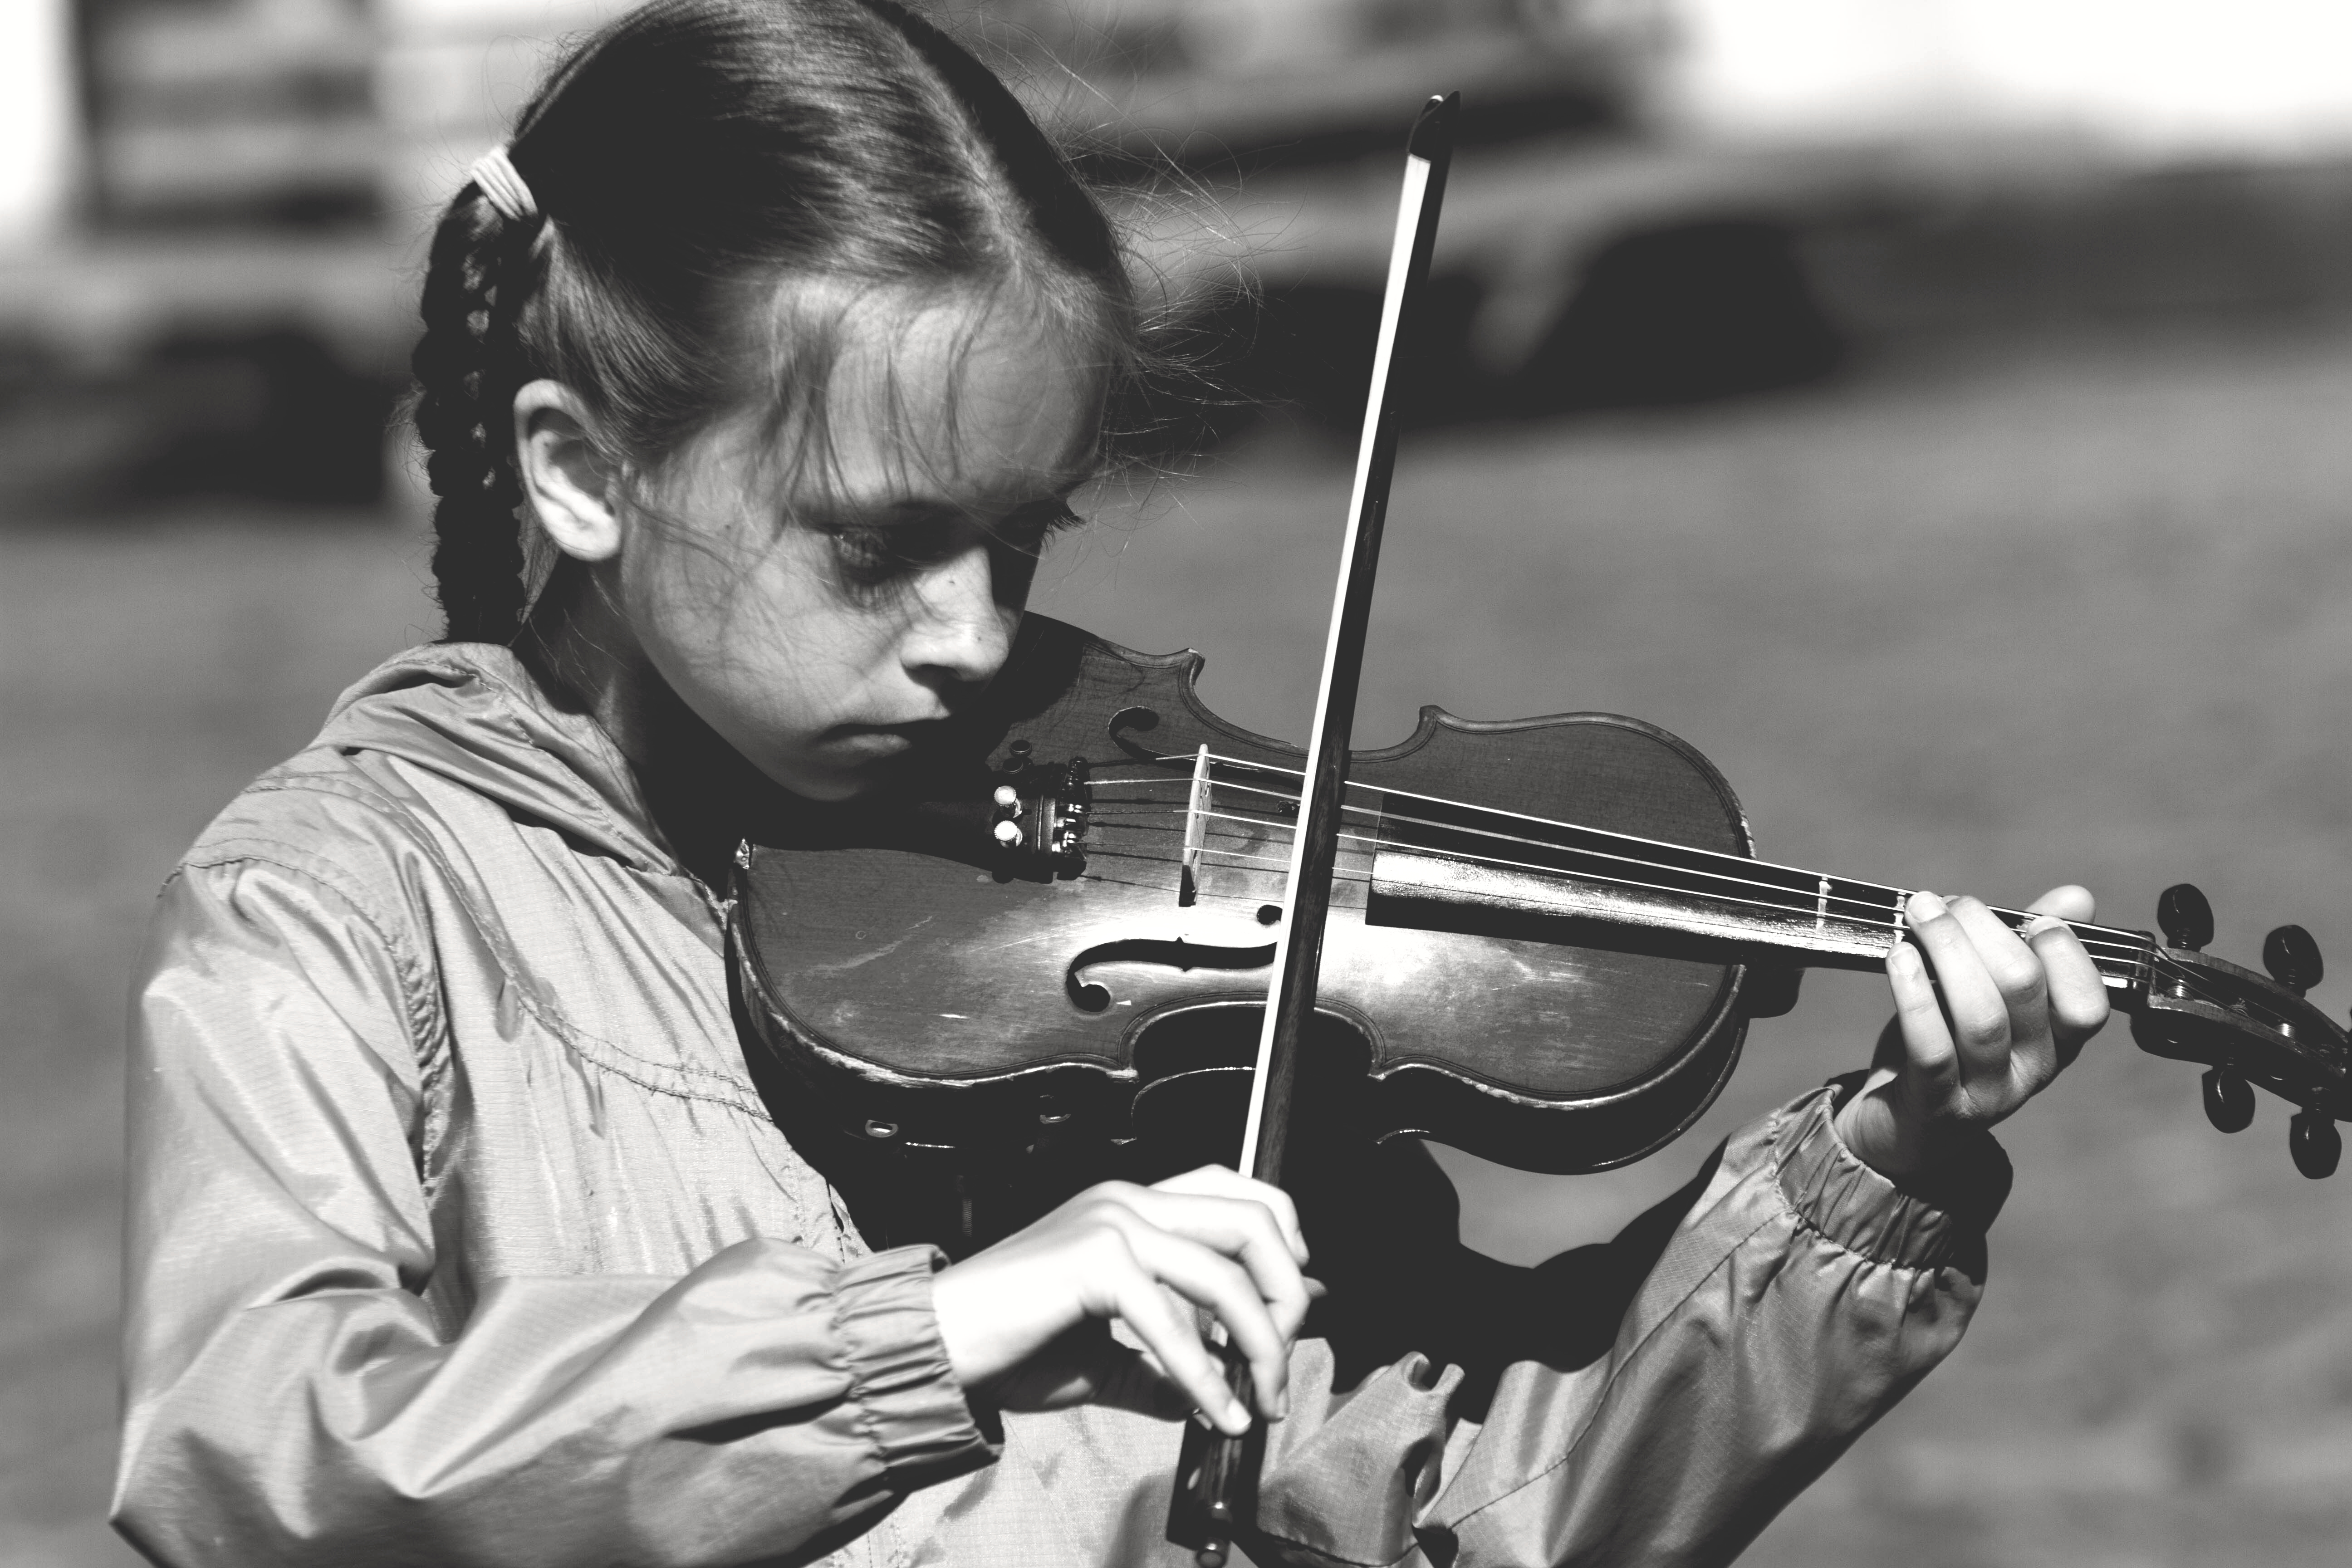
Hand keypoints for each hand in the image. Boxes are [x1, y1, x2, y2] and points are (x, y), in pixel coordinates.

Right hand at [928, 1165, 1314, 1435]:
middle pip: (1254, 1221)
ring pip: (1228, 1273)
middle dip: (1288, 1298)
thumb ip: (1166, 1364)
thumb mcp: (1105, 1356)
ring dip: (1260, 1349)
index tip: (1291, 1310)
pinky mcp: (1094, 1260)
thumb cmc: (1013, 1345)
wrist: (937, 1345)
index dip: (1283, 1240)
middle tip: (1278, 1366)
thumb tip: (1227, 1387)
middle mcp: (1129, 1200)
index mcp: (1132, 1205)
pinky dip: (1207, 1378)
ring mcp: (1112, 1224)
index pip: (1237, 1189)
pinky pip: (1175, 1323)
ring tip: (1256, 1402)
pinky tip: (1215, 1415)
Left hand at [1834, 885, 2110, 1178]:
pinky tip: (1898, 957)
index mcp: (2058, 1042)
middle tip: (1944, 903)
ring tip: (1919, 914)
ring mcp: (1987, 1094)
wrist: (1902, 1125)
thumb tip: (2078, 899)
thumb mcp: (1991, 994)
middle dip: (1984, 930)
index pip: (2088, 1001)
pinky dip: (1914, 997)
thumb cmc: (1951, 1041)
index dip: (2063, 951)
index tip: (2028, 917)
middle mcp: (2033, 1071)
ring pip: (1981, 1016)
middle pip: (2024, 990)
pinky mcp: (1936, 1106)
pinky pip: (1931, 1048)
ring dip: (1947, 951)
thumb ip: (2030, 947)